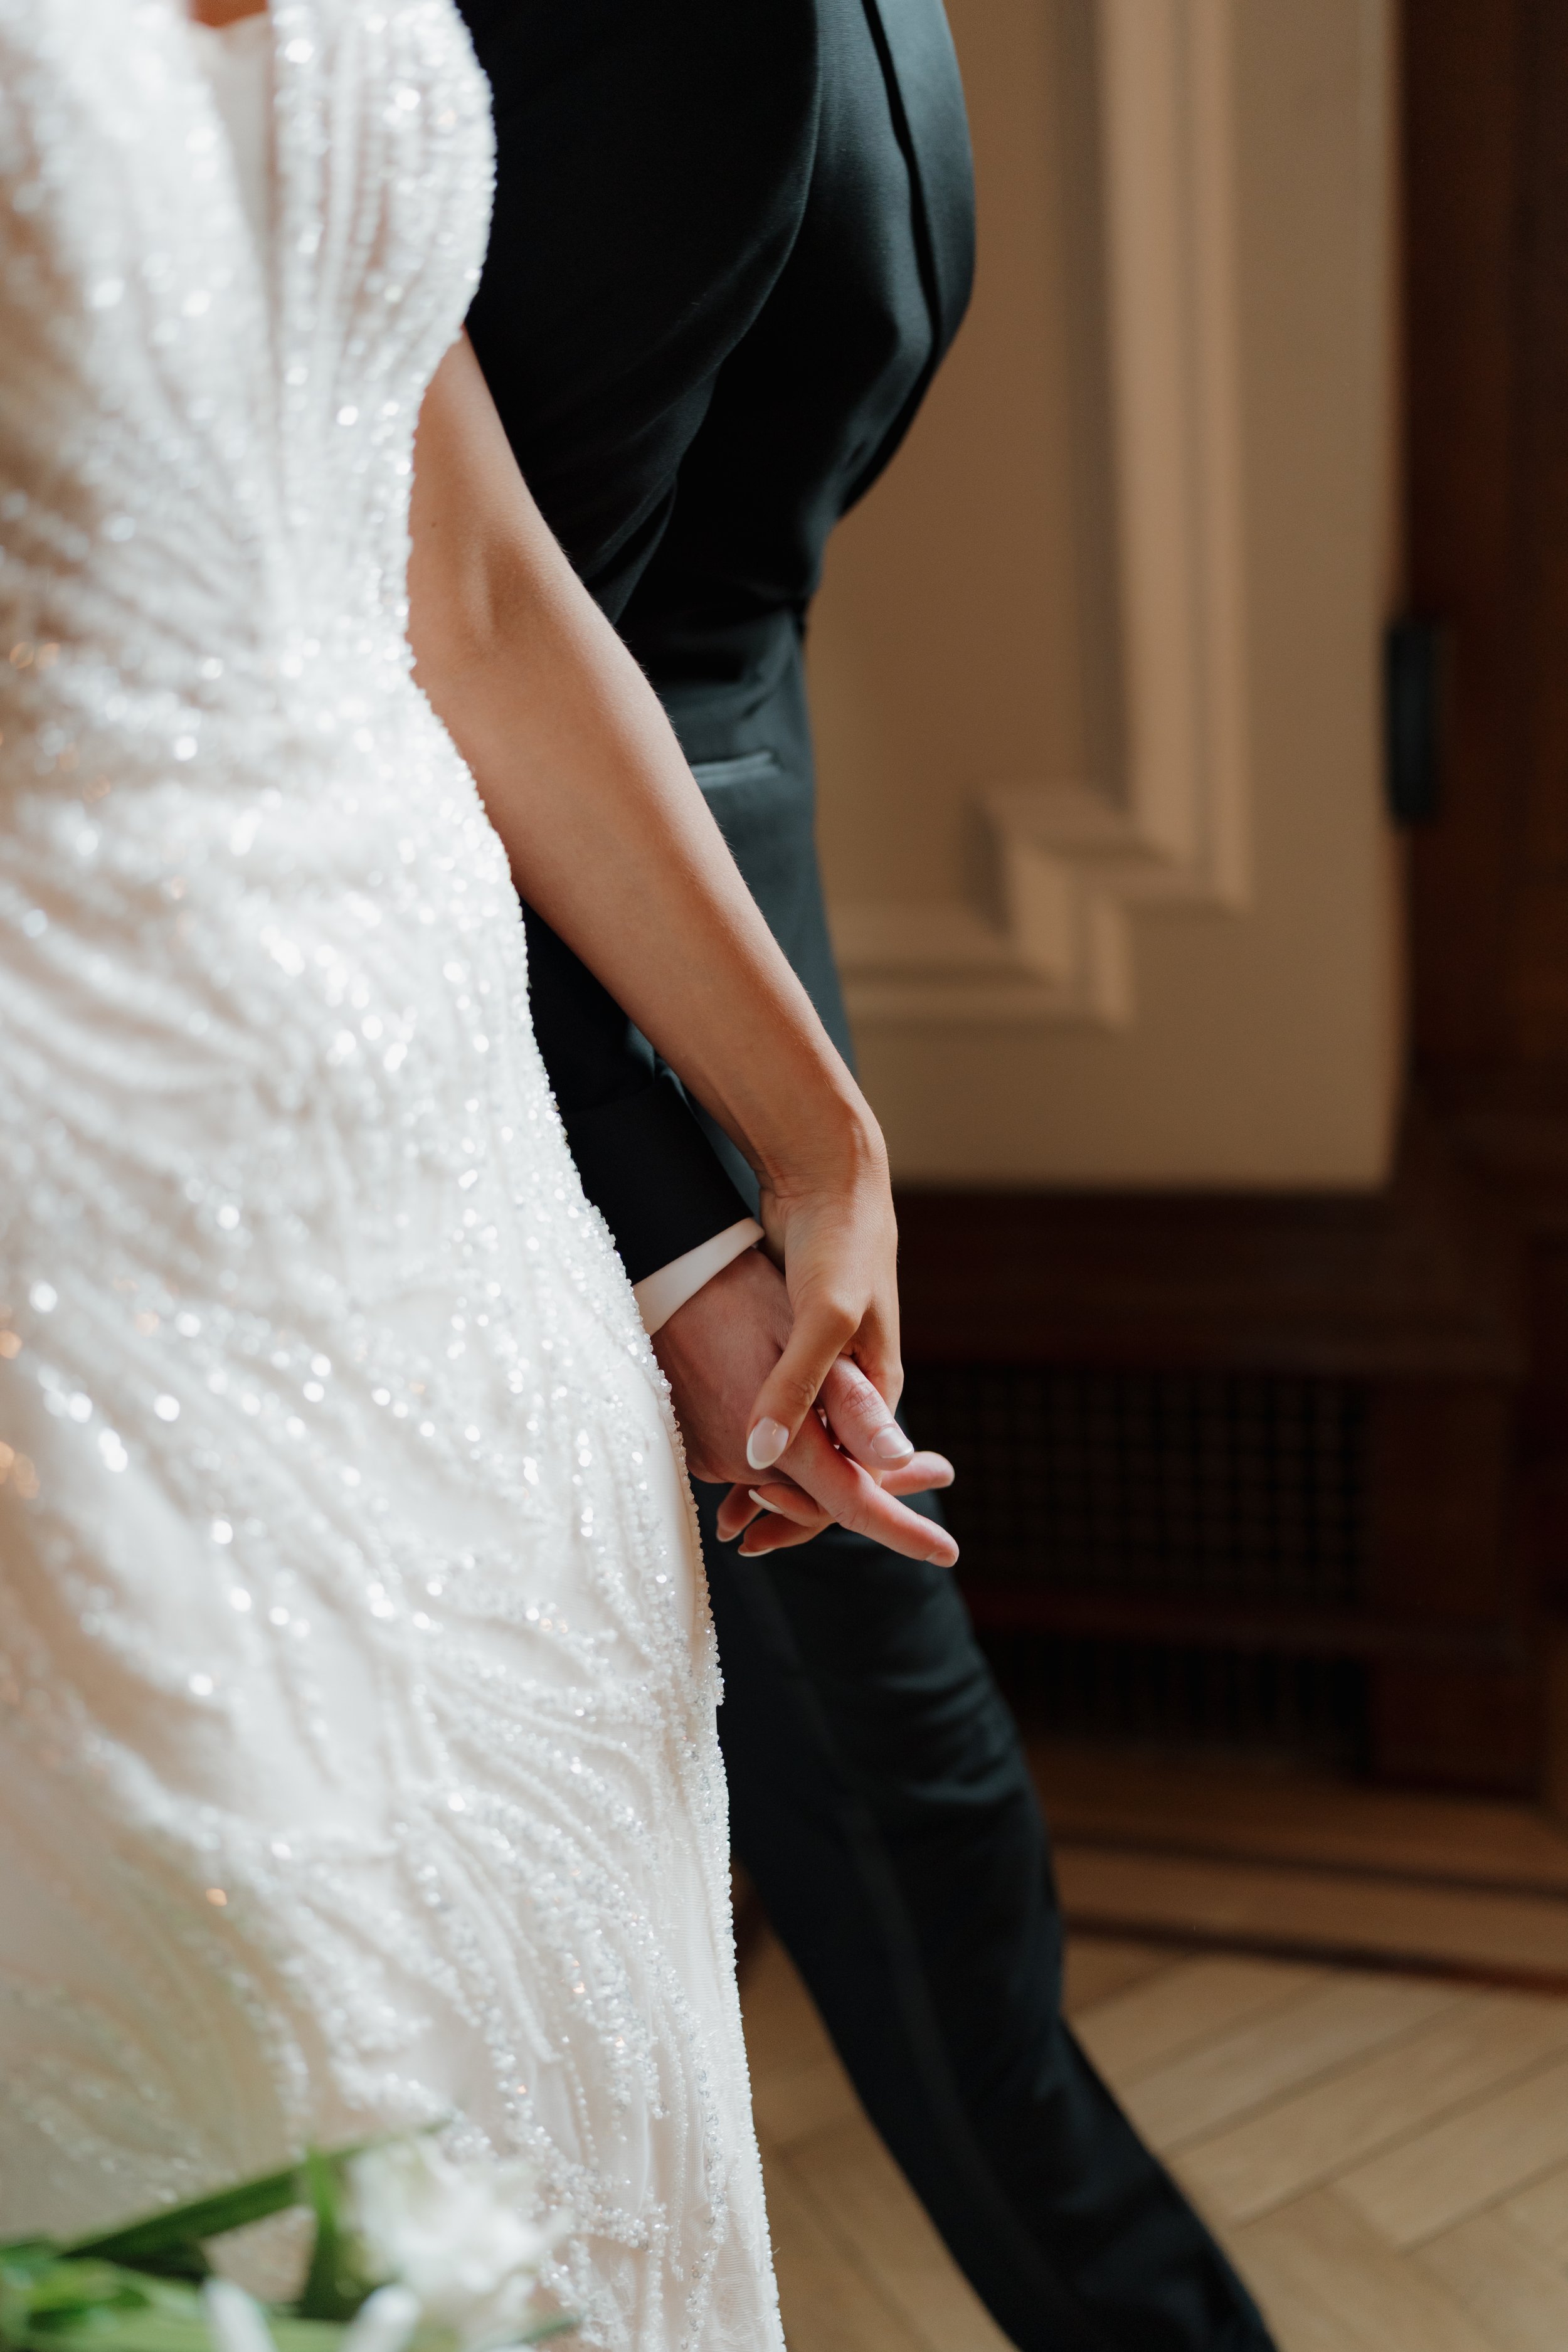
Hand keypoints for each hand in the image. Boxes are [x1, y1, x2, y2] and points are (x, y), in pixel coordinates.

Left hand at [653, 1246, 956, 1565]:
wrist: (829, 1175)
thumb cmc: (838, 1242)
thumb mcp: (823, 1317)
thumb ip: (798, 1387)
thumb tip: (767, 1458)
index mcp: (879, 1392)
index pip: (854, 1480)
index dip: (808, 1514)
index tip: (759, 1541)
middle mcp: (857, 1388)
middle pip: (827, 1471)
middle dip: (786, 1508)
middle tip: (736, 1539)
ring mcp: (828, 1368)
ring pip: (800, 1444)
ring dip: (767, 1479)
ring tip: (726, 1517)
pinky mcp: (797, 1346)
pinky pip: (780, 1411)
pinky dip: (756, 1438)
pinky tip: (720, 1452)